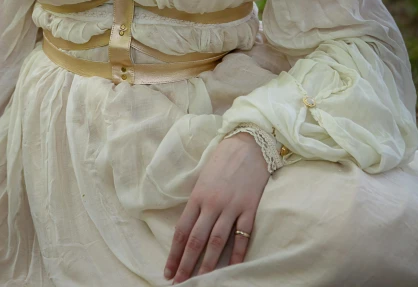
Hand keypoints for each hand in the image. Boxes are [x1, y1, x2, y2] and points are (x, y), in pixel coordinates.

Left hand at [164, 132, 269, 283]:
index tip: (168, 271)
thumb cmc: (223, 160)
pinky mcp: (249, 207)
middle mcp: (212, 203)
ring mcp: (231, 206)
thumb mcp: (204, 178)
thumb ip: (197, 202)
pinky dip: (237, 254)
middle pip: (196, 240)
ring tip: (201, 282)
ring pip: (217, 242)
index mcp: (197, 196)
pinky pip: (242, 236)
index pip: (182, 230)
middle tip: (179, 283)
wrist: (249, 144)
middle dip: (186, 265)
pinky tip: (231, 268)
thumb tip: (189, 226)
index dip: (174, 253)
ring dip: (208, 265)